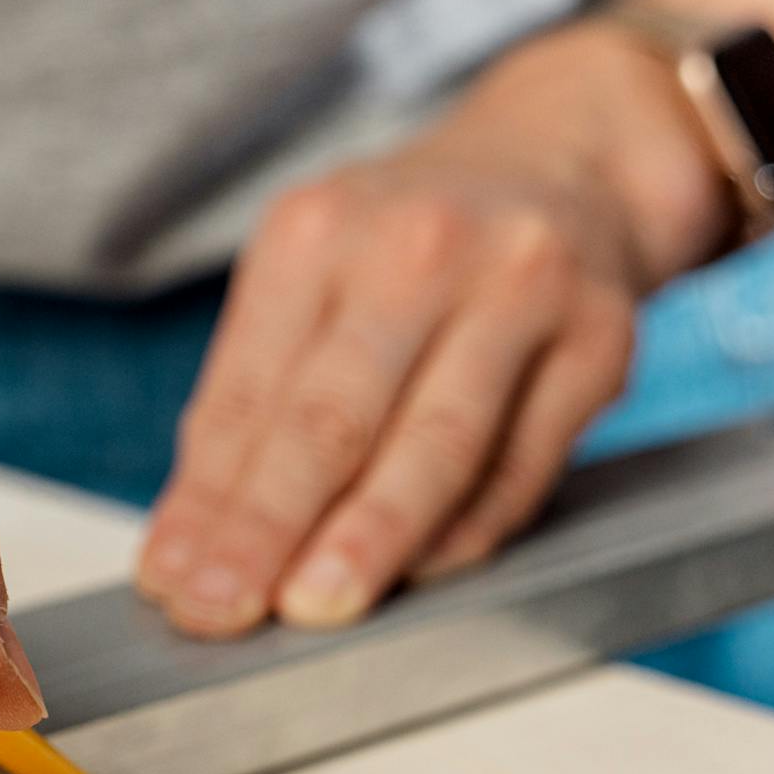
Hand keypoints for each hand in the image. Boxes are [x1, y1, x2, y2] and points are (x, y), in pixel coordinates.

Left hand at [136, 22, 730, 634]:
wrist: (562, 165)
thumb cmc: (409, 251)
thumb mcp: (311, 281)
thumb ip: (255, 402)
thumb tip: (196, 540)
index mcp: (318, 231)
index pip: (248, 394)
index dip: (206, 500)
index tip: (173, 582)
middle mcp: (419, 246)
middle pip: (334, 416)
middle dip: (268, 526)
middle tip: (225, 608)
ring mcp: (520, 287)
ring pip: (437, 443)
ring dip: (370, 536)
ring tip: (316, 607)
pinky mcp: (600, 339)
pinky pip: (521, 463)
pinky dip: (465, 531)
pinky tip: (417, 575)